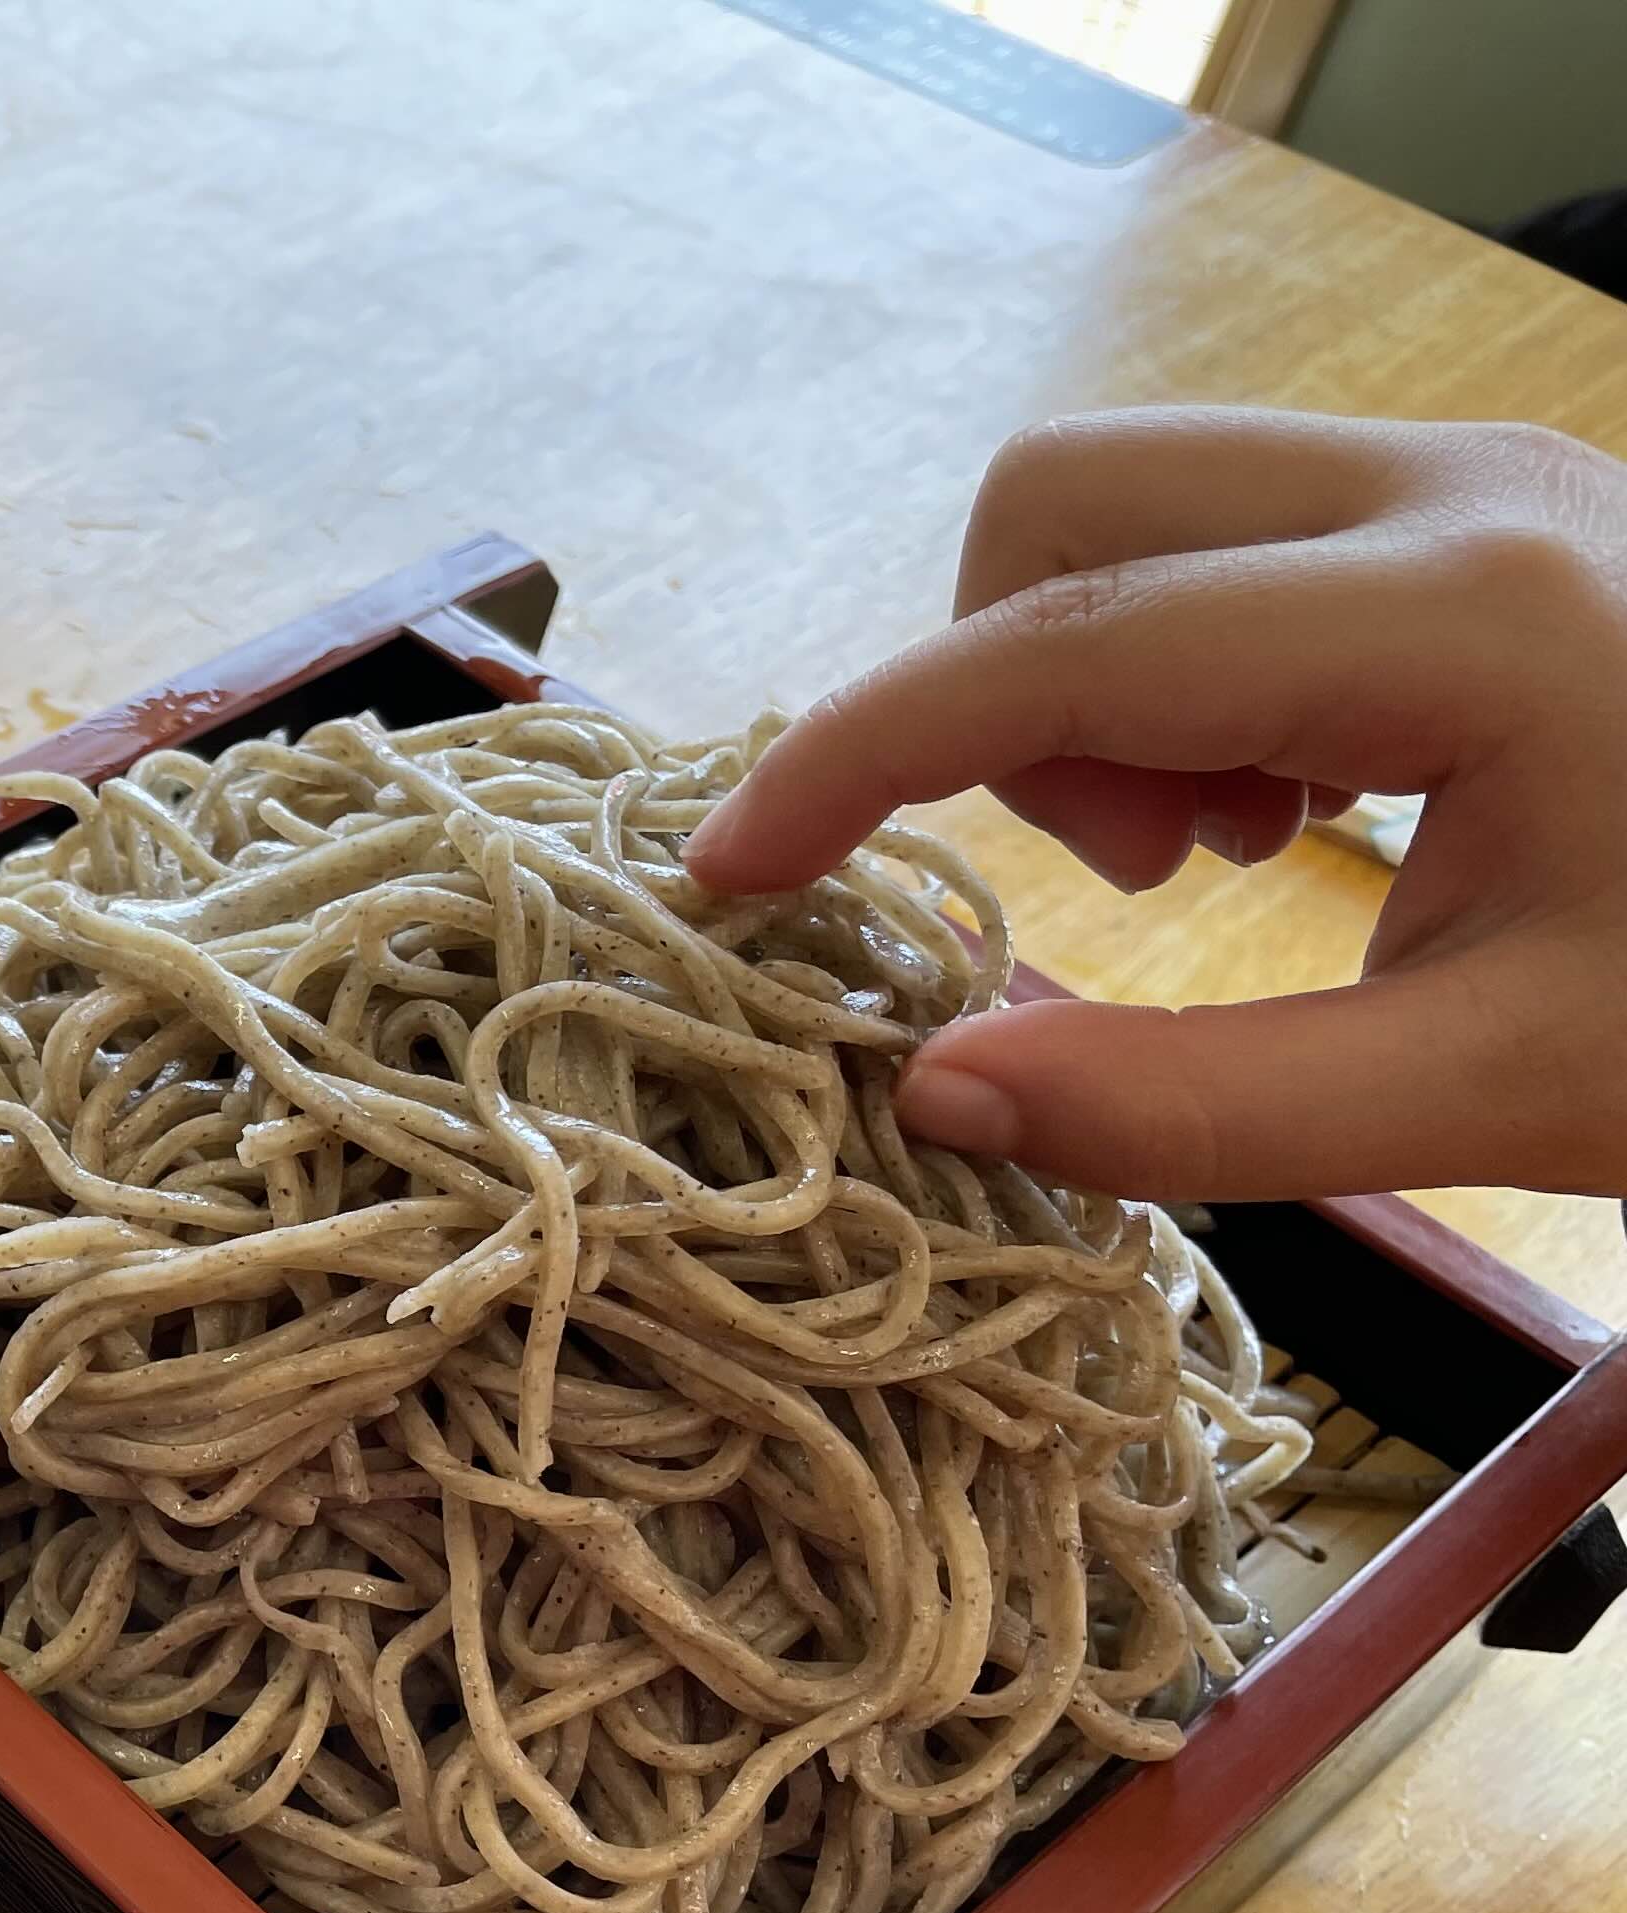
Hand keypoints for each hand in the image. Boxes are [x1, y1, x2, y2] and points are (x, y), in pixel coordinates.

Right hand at [682, 407, 1626, 1203]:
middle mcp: (1450, 494)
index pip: (1066, 643)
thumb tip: (938, 1094)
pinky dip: (1184, 664)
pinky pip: (1235, 534)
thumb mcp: (1505, 1092)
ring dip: (1090, 681)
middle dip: (997, 693)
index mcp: (1457, 623)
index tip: (730, 875)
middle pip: (1070, 501)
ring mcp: (1475, 480)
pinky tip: (1292, 808)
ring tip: (1214, 855)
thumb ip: (1206, 1109)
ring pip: (1141, 505)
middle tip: (1109, 872)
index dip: (863, 756)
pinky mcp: (1489, 512)